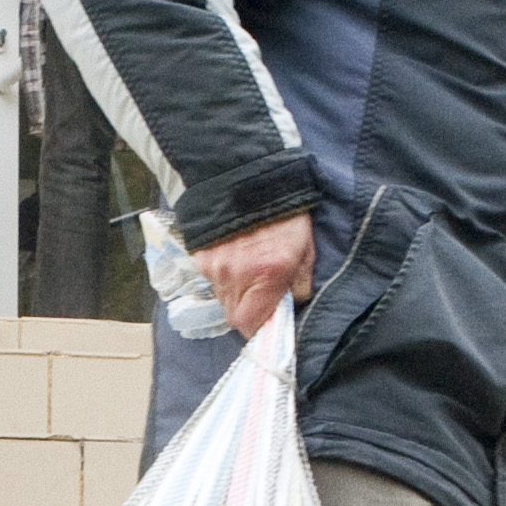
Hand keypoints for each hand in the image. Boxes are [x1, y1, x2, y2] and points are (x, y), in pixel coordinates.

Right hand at [190, 211, 315, 338]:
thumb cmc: (284, 214)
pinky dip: (224, 277)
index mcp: (267, 275)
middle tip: (260, 297)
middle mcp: (236, 276)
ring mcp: (215, 267)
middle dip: (247, 312)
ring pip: (222, 299)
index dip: (257, 328)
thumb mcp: (305, 248)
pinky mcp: (201, 257)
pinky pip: (212, 280)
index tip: (267, 321)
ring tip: (248, 273)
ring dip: (235, 295)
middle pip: (234, 316)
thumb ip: (300, 283)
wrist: (248, 177)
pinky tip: (234, 260)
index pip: (249, 324)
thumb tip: (293, 304)